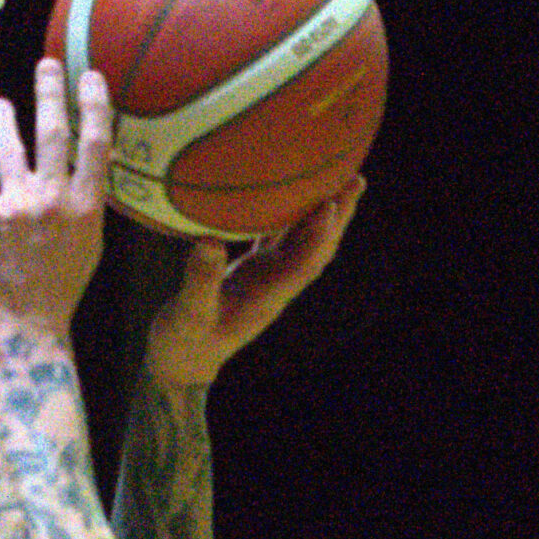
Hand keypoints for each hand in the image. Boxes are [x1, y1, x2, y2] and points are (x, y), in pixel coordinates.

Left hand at [0, 61, 112, 339]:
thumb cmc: (59, 290)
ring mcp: (17, 204)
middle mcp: (53, 199)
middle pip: (53, 132)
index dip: (95, 106)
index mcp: (85, 208)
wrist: (26, 326)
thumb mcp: (87, 247)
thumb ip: (83, 207)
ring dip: (1, 119)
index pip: (95, 145)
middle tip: (49, 65)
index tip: (92, 78)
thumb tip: (82, 174)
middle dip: (51, 92)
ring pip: (7, 146)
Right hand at [145, 180, 363, 387]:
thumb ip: (200, 281)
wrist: (183, 363)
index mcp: (268, 297)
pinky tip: (291, 187)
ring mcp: (267, 277)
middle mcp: (275, 284)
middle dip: (337, 217)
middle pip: (316, 248)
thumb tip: (210, 242)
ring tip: (338, 175)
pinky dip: (288, 213)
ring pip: (302, 240)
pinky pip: (276, 237)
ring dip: (321, 210)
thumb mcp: (188, 315)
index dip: (319, 236)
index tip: (329, 204)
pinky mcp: (253, 271)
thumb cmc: (184, 344)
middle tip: (356, 179)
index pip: (303, 265)